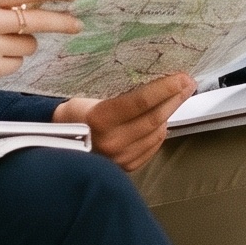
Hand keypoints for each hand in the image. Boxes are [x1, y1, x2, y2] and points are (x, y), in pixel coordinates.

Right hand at [54, 72, 193, 172]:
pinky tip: (162, 119)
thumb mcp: (86, 97)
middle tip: (188, 83)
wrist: (57, 144)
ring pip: (157, 132)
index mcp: (99, 119)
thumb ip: (117, 94)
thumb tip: (151, 79)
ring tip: (177, 98)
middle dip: (175, 98)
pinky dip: (160, 130)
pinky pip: (153, 146)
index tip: (181, 78)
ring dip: (170, 113)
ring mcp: (120, 157)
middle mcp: (111, 141)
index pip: (140, 102)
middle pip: (154, 117)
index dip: (164, 88)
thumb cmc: (72, 116)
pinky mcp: (126, 166)